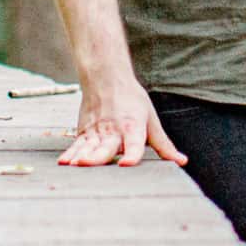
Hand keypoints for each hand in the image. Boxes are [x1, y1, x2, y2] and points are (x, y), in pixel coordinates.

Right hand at [57, 71, 187, 167]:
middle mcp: (113, 130)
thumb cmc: (132, 101)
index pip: (134, 143)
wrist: (107, 79)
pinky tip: (64, 163)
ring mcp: (96, 131)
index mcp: (133, 127)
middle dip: (98, 156)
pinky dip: (70, 154)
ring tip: (76, 165)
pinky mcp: (84, 132)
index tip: (127, 163)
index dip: (131, 154)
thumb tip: (181, 161)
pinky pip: (77, 145)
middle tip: (90, 164)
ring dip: (82, 157)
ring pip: (88, 147)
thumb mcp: (151, 121)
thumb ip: (163, 145)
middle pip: (106, 146)